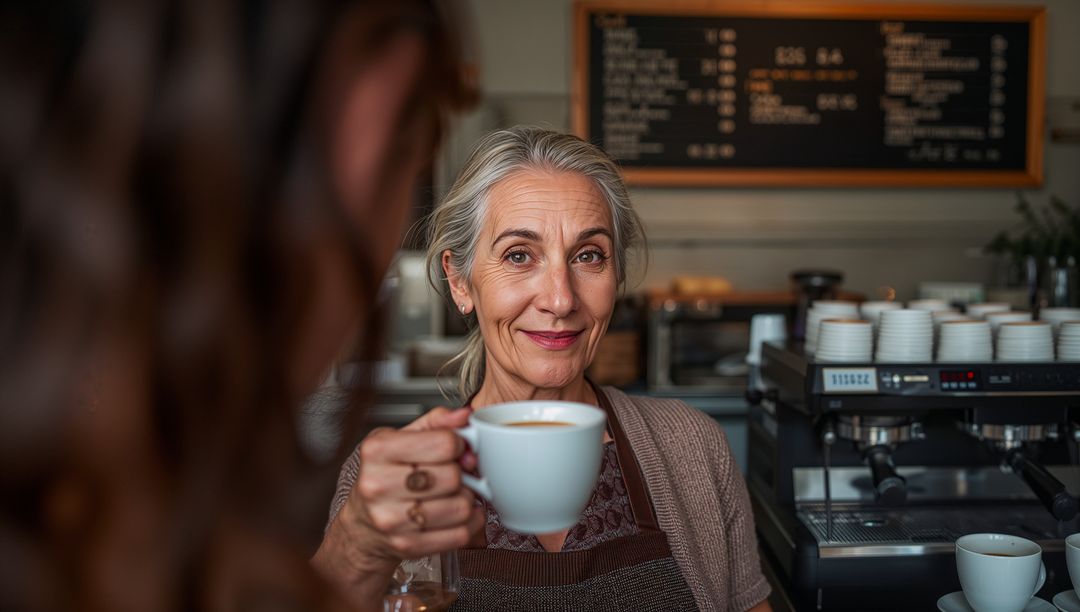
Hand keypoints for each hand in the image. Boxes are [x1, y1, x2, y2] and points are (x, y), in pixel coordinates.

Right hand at [312, 408, 483, 606]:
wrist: (363, 525)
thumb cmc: (384, 476)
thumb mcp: (399, 439)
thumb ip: (435, 423)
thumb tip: (464, 415)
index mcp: (377, 451)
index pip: (443, 443)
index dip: (458, 444)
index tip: (453, 449)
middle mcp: (379, 485)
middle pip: (453, 476)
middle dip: (461, 474)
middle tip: (453, 474)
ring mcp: (391, 520)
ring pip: (461, 507)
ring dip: (466, 500)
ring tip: (453, 495)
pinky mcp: (407, 546)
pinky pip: (460, 534)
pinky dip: (468, 524)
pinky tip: (455, 515)